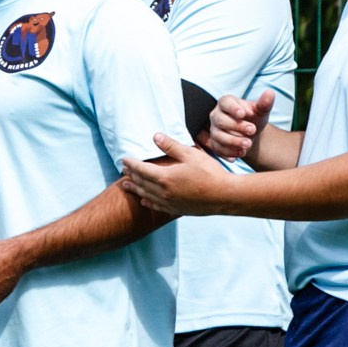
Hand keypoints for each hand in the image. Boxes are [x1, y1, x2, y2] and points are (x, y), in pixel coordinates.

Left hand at [120, 136, 238, 215]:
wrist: (224, 196)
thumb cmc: (210, 172)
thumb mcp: (191, 154)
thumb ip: (171, 146)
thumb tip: (155, 136)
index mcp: (165, 177)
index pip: (141, 169)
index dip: (131, 163)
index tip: (124, 158)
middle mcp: (163, 192)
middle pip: (142, 182)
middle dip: (131, 175)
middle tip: (123, 169)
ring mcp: (170, 202)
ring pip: (146, 195)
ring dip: (135, 188)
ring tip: (126, 185)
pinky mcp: (177, 210)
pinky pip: (157, 206)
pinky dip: (147, 202)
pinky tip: (144, 200)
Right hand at [202, 90, 273, 160]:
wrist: (251, 134)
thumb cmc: (254, 118)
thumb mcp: (261, 111)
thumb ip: (264, 103)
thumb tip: (270, 93)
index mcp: (226, 103)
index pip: (225, 103)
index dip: (233, 108)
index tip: (243, 114)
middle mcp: (217, 115)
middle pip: (221, 120)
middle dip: (237, 126)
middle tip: (253, 130)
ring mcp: (214, 130)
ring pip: (219, 136)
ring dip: (234, 141)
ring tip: (249, 144)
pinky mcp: (215, 144)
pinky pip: (218, 149)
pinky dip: (230, 153)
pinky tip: (241, 153)